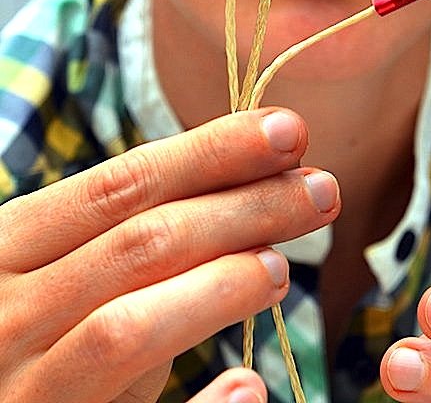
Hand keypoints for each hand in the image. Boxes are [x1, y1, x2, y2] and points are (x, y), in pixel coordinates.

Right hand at [0, 108, 339, 402]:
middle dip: (245, 208)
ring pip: (128, 327)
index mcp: (13, 245)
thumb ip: (135, 229)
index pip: (123, 183)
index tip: (288, 131)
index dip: (213, 151)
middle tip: (322, 190)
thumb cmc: (34, 325)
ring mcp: (24, 390)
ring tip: (284, 266)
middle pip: (143, 243)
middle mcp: (5, 313)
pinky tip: (250, 388)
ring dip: (222, 286)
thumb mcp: (66, 263)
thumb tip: (257, 180)